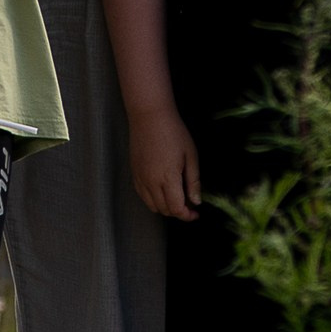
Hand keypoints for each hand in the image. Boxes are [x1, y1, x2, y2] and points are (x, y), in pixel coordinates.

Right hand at [125, 102, 201, 221]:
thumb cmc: (173, 132)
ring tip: (176, 197)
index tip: (196, 213)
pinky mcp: (134, 173)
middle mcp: (151, 182)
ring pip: (152, 206)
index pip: (177, 209)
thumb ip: (193, 182)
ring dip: (165, 207)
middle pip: (165, 210)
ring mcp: (140, 178)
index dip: (188, 215)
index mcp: (168, 178)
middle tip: (189, 203)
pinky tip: (162, 190)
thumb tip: (196, 202)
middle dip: (179, 212)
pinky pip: (142, 195)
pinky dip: (153, 200)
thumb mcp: (191, 155)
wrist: (150, 115)